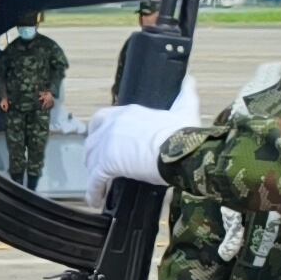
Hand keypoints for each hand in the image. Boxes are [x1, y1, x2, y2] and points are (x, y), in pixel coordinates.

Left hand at [81, 87, 201, 199]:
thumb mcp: (185, 108)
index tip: (102, 142)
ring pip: (91, 160)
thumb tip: (189, 80)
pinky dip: (93, 191)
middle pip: (92, 141)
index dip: (100, 131)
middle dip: (93, 154)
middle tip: (98, 166)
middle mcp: (113, 125)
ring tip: (98, 184)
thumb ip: (185, 94)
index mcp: (128, 113)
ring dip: (93, 172)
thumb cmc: (183, 131)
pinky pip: (94, 180)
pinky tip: (95, 200)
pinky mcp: (106, 164)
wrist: (181, 149)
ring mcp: (107, 144)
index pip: (102, 119)